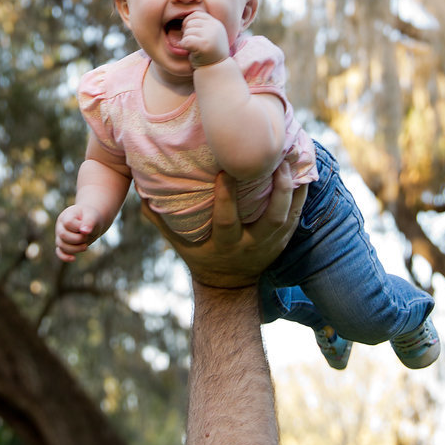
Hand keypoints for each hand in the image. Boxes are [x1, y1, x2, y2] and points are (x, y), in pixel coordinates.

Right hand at [55, 203, 99, 261]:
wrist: (91, 221)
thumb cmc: (91, 217)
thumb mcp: (92, 216)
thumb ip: (89, 222)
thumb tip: (84, 231)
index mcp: (67, 215)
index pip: (68, 223)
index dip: (78, 227)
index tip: (87, 228)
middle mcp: (60, 226)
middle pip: (63, 235)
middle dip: (78, 239)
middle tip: (87, 237)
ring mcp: (60, 236)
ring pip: (62, 245)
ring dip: (75, 248)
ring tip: (85, 246)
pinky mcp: (62, 244)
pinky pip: (59, 252)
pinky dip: (65, 257)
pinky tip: (73, 258)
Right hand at [143, 162, 302, 286]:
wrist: (230, 286)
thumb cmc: (200, 256)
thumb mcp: (179, 244)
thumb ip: (160, 219)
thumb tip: (140, 193)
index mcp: (224, 244)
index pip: (227, 220)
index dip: (227, 197)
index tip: (225, 171)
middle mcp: (251, 245)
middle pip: (269, 218)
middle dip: (274, 189)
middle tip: (274, 159)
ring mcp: (270, 244)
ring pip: (286, 216)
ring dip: (291, 188)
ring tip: (291, 158)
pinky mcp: (283, 240)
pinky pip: (297, 216)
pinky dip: (302, 194)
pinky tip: (305, 170)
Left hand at [179, 8, 229, 68]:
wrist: (216, 70)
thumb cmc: (209, 53)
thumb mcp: (211, 35)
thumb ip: (203, 25)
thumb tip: (184, 18)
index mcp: (216, 24)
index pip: (196, 14)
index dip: (189, 22)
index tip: (190, 32)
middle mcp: (214, 28)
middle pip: (190, 22)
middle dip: (187, 32)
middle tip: (193, 43)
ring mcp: (210, 36)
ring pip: (187, 32)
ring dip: (186, 40)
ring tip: (194, 48)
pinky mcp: (203, 45)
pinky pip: (186, 40)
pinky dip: (184, 46)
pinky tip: (191, 51)